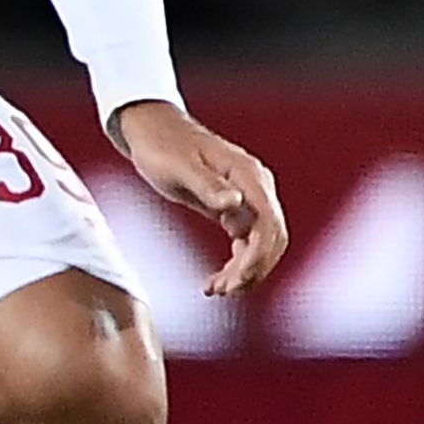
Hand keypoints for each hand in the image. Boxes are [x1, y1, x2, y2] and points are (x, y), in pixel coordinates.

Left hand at [107, 99, 287, 295]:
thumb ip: (207, 186)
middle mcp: (255, 186)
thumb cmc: (162, 146)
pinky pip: (246, 242)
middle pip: (271, 238)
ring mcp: (248, 198)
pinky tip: (216, 281)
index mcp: (247, 174)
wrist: (152, 132)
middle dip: (252, 269)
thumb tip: (234, 204)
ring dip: (244, 271)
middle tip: (224, 291)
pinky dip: (236, 264)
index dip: (259, 256)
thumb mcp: (179, 167)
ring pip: (260, 244)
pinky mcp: (236, 208)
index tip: (237, 281)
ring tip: (216, 290)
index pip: (269, 222)